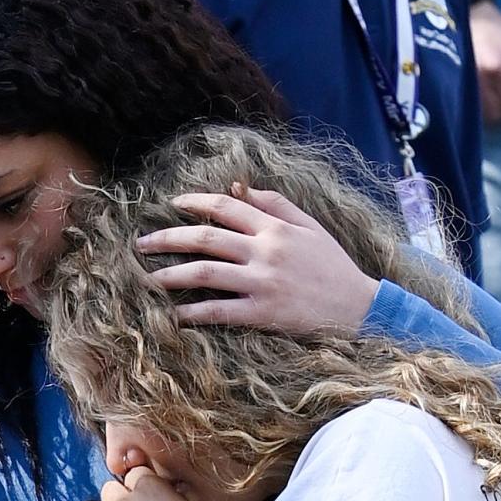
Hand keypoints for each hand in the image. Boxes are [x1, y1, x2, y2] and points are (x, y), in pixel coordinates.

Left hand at [135, 187, 378, 332]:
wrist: (359, 307)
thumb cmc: (333, 267)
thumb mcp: (310, 227)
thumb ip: (276, 205)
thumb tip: (241, 186)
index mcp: (275, 228)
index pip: (226, 206)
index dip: (194, 203)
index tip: (172, 204)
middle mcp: (265, 251)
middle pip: (205, 238)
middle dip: (168, 238)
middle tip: (140, 243)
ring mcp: (262, 283)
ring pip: (205, 273)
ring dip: (170, 274)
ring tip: (145, 278)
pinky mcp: (262, 313)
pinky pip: (218, 311)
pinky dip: (192, 313)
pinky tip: (172, 315)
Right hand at [469, 0, 500, 123]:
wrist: (466, 18)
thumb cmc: (497, 32)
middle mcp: (498, 69)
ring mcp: (477, 79)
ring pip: (495, 115)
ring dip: (497, 111)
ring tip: (494, 98)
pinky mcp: (461, 85)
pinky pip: (478, 111)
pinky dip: (483, 110)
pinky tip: (483, 98)